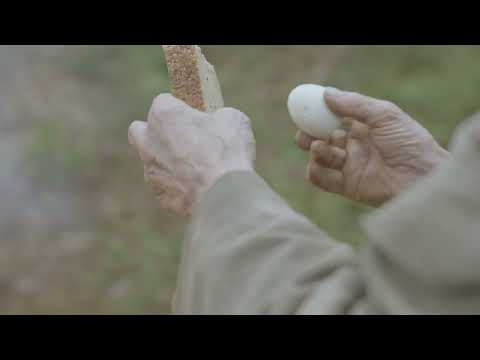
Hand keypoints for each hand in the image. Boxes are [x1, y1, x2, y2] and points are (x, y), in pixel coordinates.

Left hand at [128, 94, 255, 216]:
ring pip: (151, 162)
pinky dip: (175, 186)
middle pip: (139, 130)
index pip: (164, 102)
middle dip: (155, 132)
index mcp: (164, 115)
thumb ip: (218, 116)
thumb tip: (220, 121)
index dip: (180, 108)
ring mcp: (151, 170)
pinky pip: (163, 187)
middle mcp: (149, 141)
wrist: (226, 193)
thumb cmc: (226, 151)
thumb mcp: (233, 120)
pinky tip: (195, 189)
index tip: (194, 116)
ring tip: (194, 169)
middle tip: (180, 138)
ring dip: (166, 162)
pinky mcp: (159, 195)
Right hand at [296, 88, 450, 206]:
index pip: (334, 120)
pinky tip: (315, 163)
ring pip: (321, 158)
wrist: (423, 176)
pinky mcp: (349, 187)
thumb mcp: (384, 115)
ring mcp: (351, 167)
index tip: (306, 109)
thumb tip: (326, 94)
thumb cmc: (410, 142)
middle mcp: (355, 147)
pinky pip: (323, 180)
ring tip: (318, 146)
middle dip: (309, 135)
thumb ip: (354, 104)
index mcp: (363, 128)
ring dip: (315, 151)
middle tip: (303, 133)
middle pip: (322, 139)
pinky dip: (314, 172)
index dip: (319, 115)